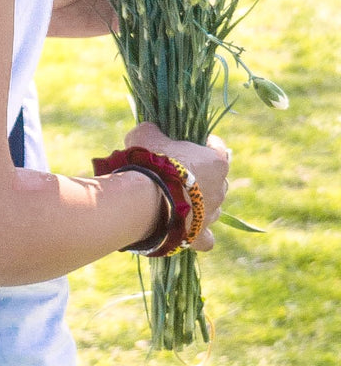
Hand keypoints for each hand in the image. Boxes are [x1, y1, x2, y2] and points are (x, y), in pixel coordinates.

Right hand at [125, 122, 230, 251]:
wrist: (144, 198)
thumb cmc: (149, 161)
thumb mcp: (146, 134)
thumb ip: (153, 131)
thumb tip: (151, 128)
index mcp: (215, 161)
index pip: (216, 147)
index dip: (203, 143)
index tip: (190, 142)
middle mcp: (220, 187)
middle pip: (216, 178)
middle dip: (201, 174)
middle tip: (177, 171)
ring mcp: (211, 212)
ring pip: (212, 206)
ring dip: (199, 202)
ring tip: (176, 199)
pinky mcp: (199, 234)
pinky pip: (205, 237)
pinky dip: (199, 234)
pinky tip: (188, 230)